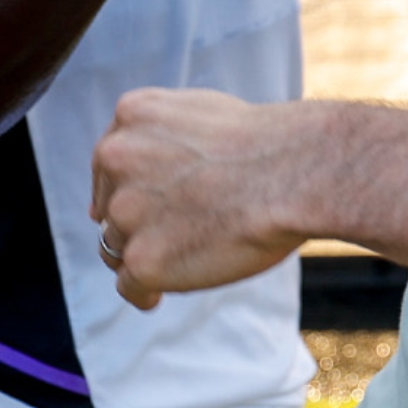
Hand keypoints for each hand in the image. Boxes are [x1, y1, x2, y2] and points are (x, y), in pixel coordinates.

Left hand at [90, 86, 304, 309]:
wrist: (297, 175)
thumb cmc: (267, 146)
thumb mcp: (201, 112)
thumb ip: (160, 134)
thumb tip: (129, 162)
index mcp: (131, 116)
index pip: (110, 166)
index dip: (134, 191)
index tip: (156, 208)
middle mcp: (117, 158)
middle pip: (111, 207)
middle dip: (139, 222)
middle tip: (184, 232)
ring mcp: (127, 211)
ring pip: (117, 246)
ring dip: (146, 254)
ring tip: (189, 255)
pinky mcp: (143, 258)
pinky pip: (129, 286)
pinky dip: (145, 293)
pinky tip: (160, 295)